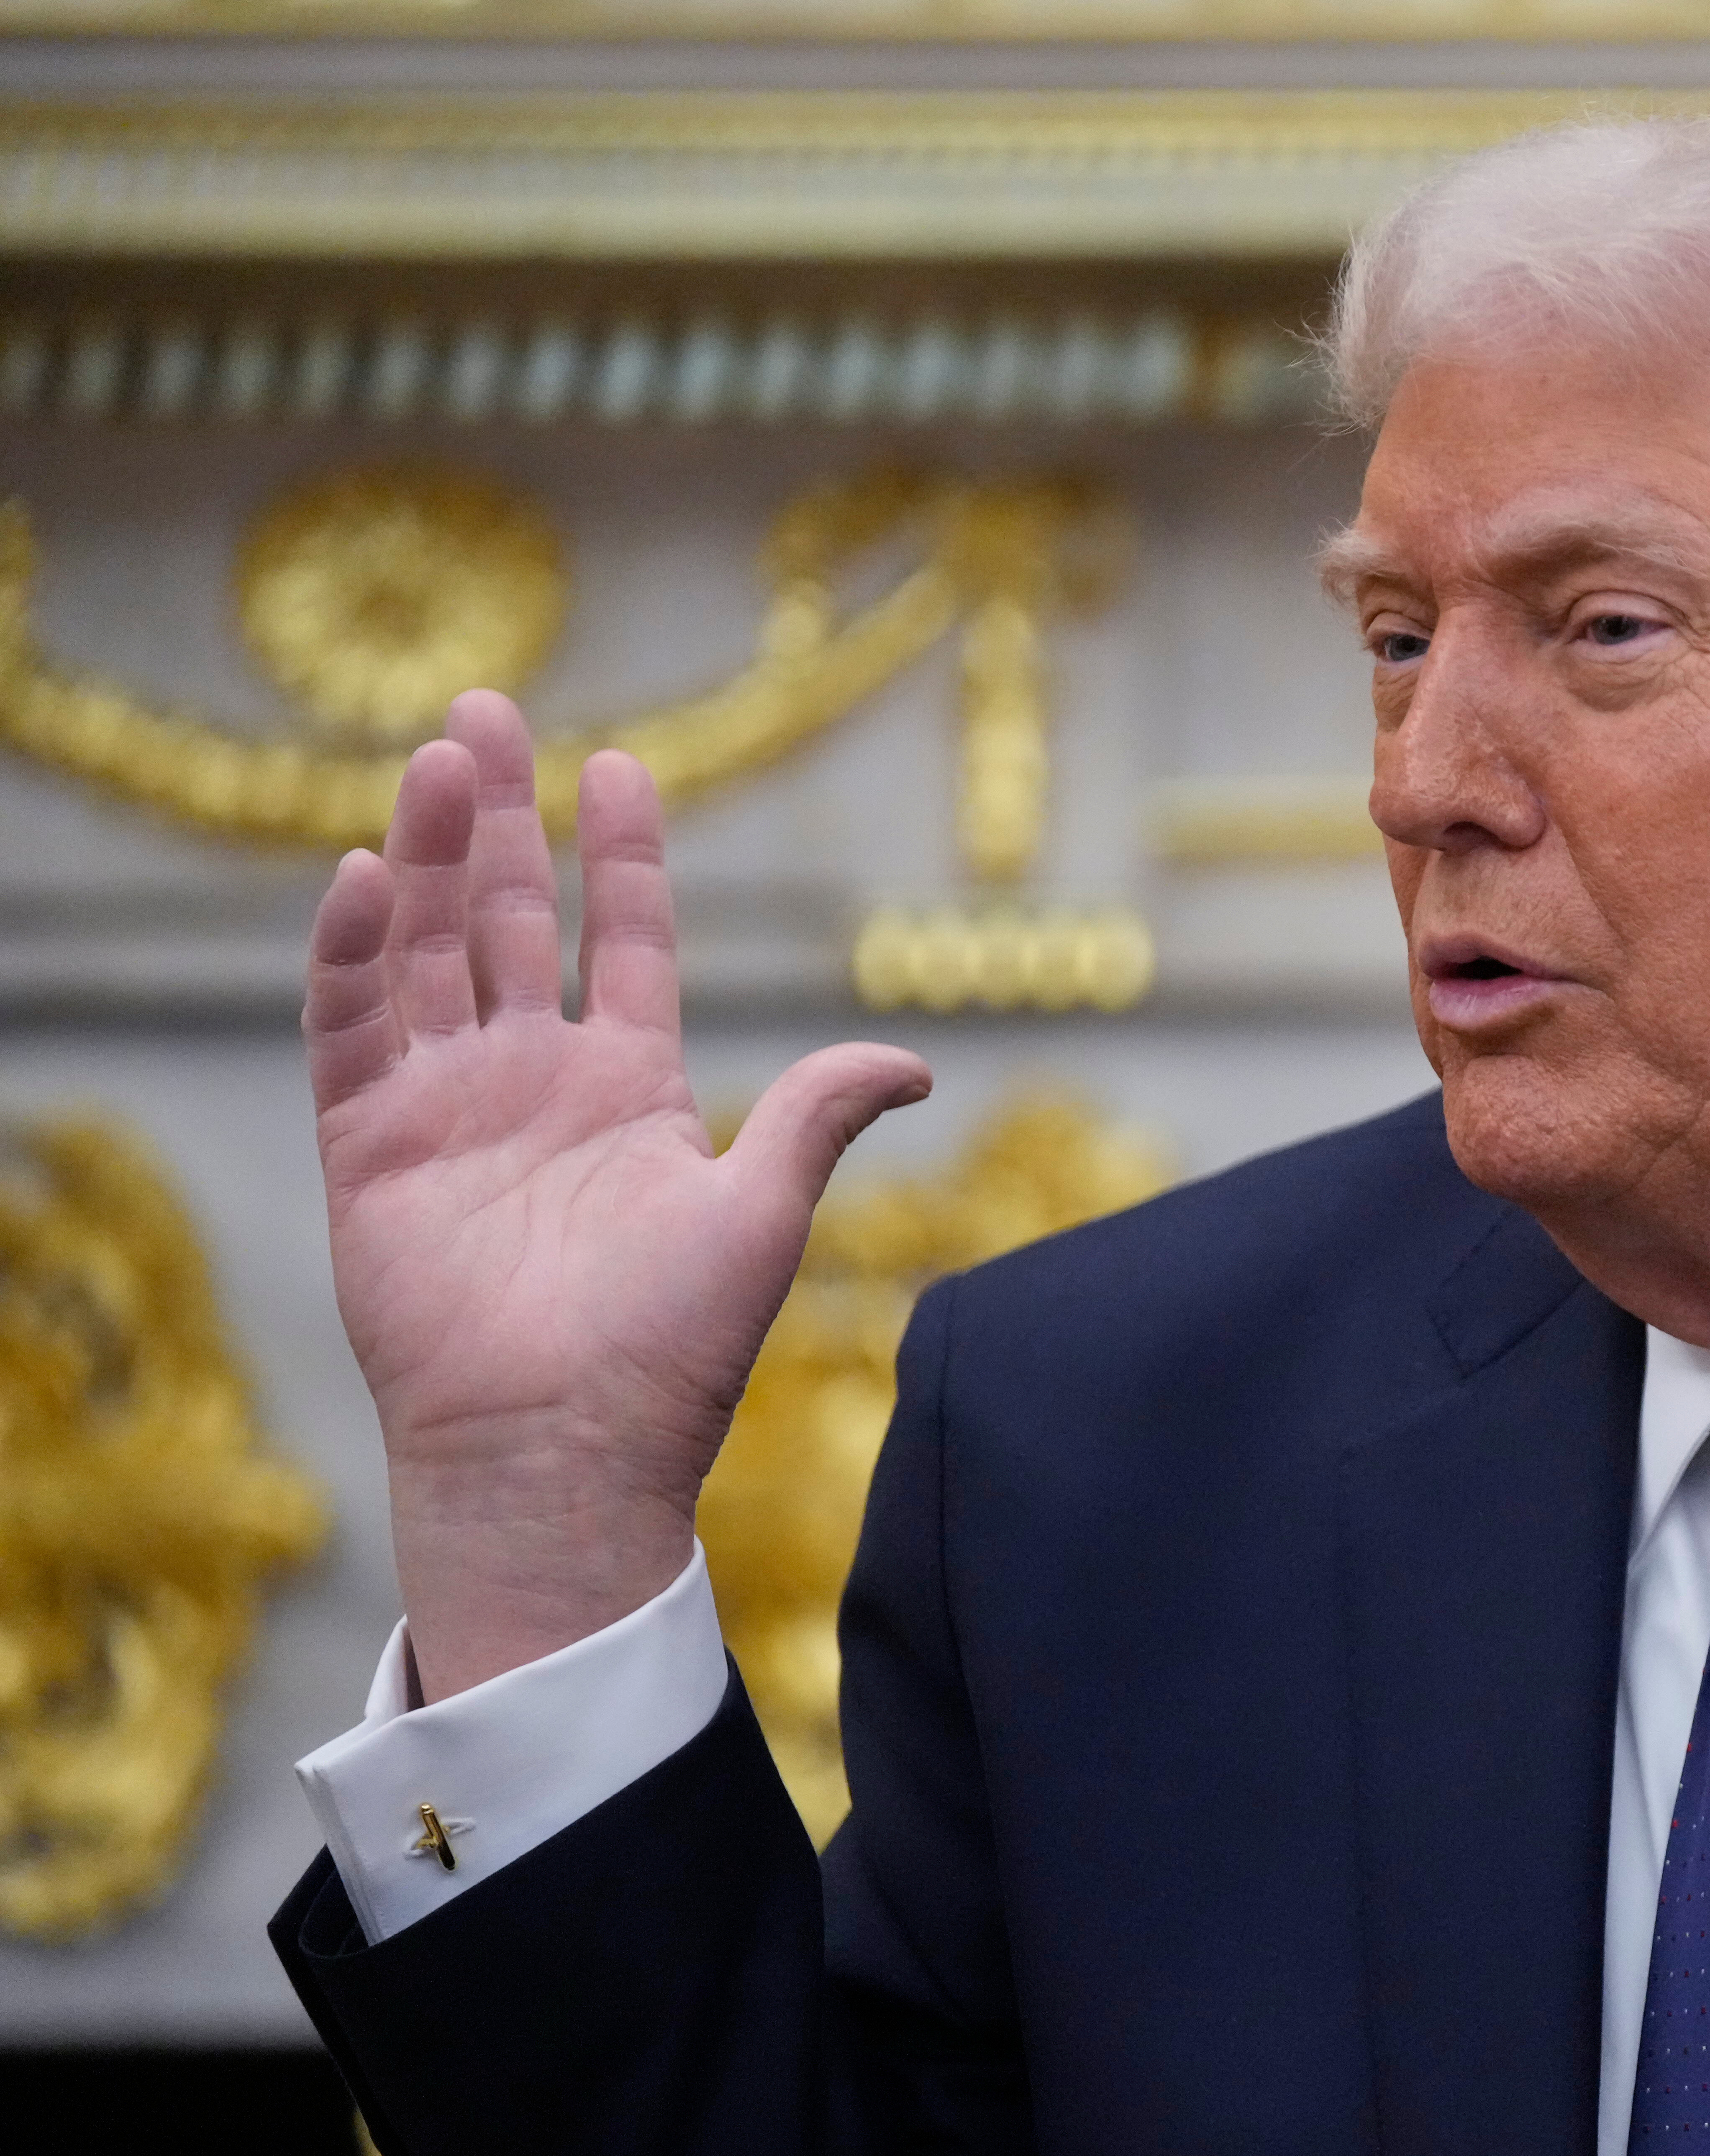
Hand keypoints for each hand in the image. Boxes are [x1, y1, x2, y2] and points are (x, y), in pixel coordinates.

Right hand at [306, 691, 930, 1698]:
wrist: (567, 1446)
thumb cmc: (668, 1350)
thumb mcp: (761, 1212)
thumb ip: (816, 1115)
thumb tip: (911, 1061)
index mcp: (629, 1088)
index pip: (629, 939)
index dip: (622, 853)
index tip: (620, 763)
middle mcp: (533, 1080)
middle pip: (511, 918)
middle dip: (500, 816)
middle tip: (485, 710)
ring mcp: (446, 1107)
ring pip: (430, 948)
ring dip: (431, 853)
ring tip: (439, 757)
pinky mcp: (369, 1146)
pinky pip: (352, 1027)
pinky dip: (355, 951)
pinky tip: (368, 873)